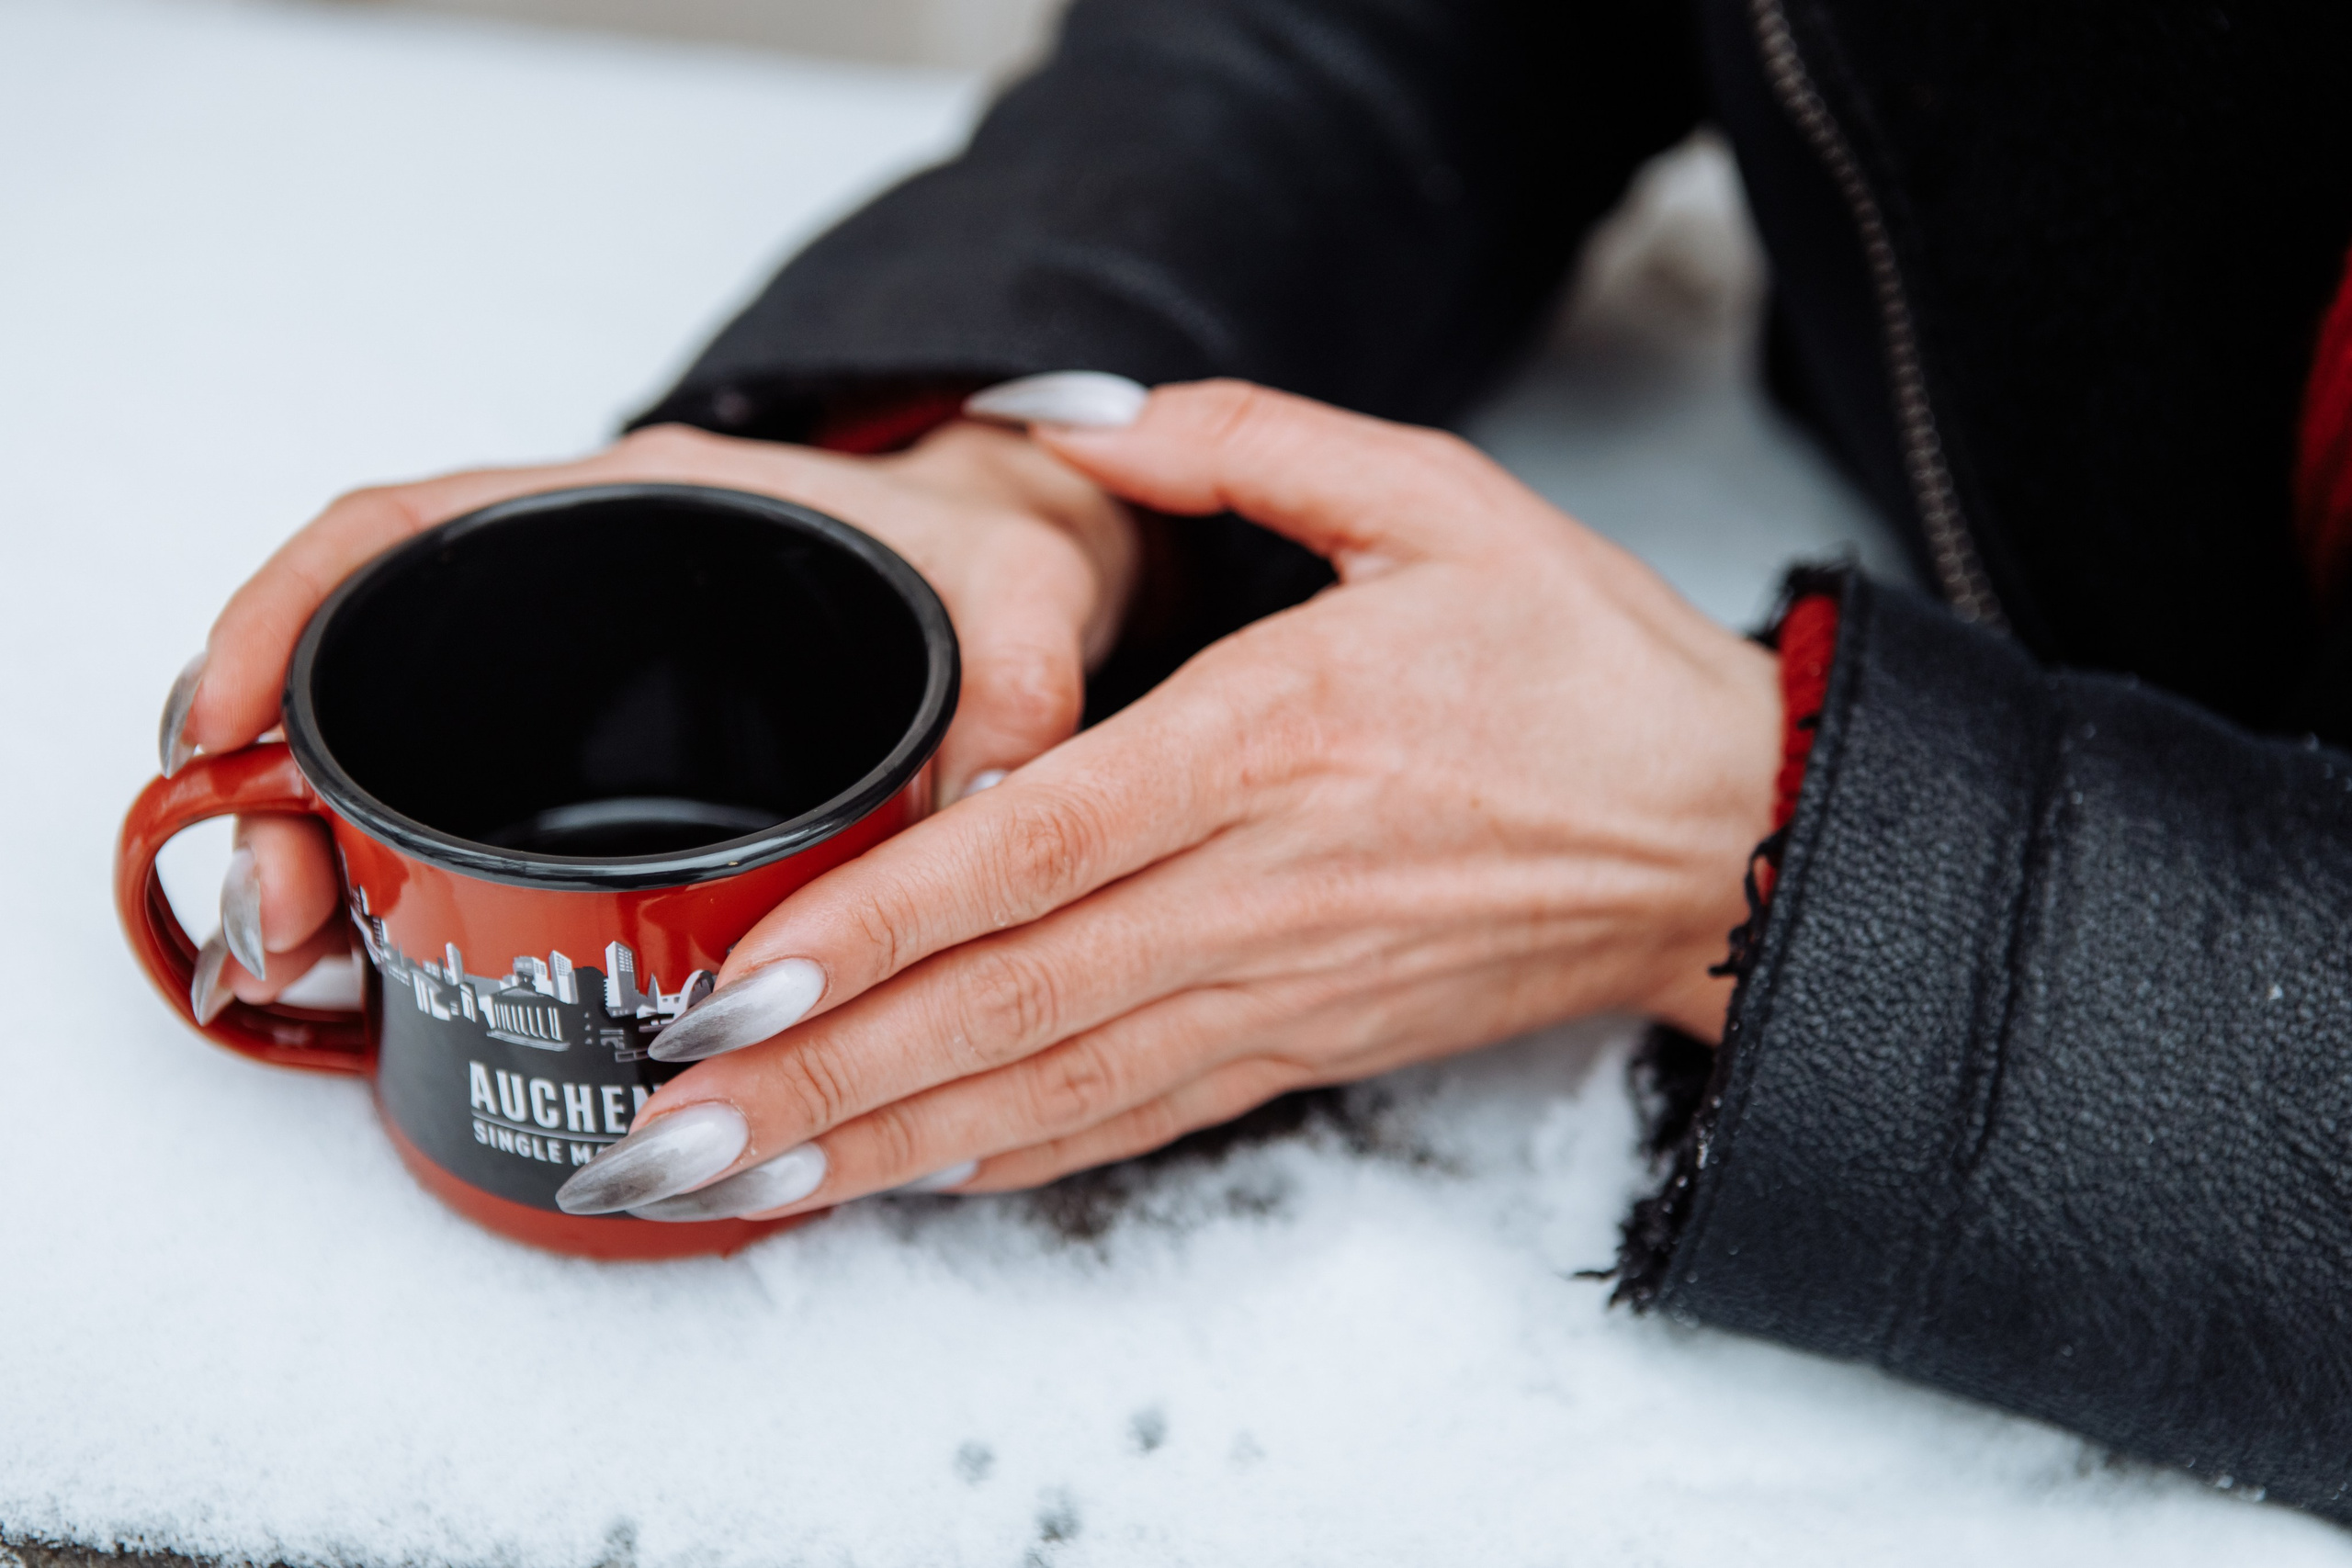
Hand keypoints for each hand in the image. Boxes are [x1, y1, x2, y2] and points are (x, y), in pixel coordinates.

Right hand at [160, 419, 1140, 1016]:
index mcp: (642, 516)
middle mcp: (583, 607)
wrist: (1010, 597)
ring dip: (325, 864)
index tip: (220, 714)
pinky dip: (406, 899)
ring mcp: (583, 705)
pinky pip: (470, 832)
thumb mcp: (1018, 596)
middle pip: (371, 679)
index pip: (408, 531)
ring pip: (402, 772)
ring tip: (310, 967)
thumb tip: (984, 813)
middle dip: (283, 795)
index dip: (289, 609)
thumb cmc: (987, 570)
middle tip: (277, 916)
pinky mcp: (612, 794)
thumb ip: (1019, 680)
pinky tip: (391, 976)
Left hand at [557, 381, 1779, 1222]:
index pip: (1037, 847)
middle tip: (664, 1125)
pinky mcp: (1302, 1045)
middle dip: (824, 1073)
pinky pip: (1132, 1119)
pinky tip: (906, 1178)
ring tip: (739, 1180)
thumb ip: (1246, 439)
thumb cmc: (1582, 668)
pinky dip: (1009, 1159)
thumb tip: (1078, 415)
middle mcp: (1259, 889)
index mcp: (1272, 740)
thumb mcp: (1440, 498)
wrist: (1722, 836)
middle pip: (1008, 1000)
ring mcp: (1278, 989)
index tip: (742, 979)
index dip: (883, 923)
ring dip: (887, 1142)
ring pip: (1052, 1087)